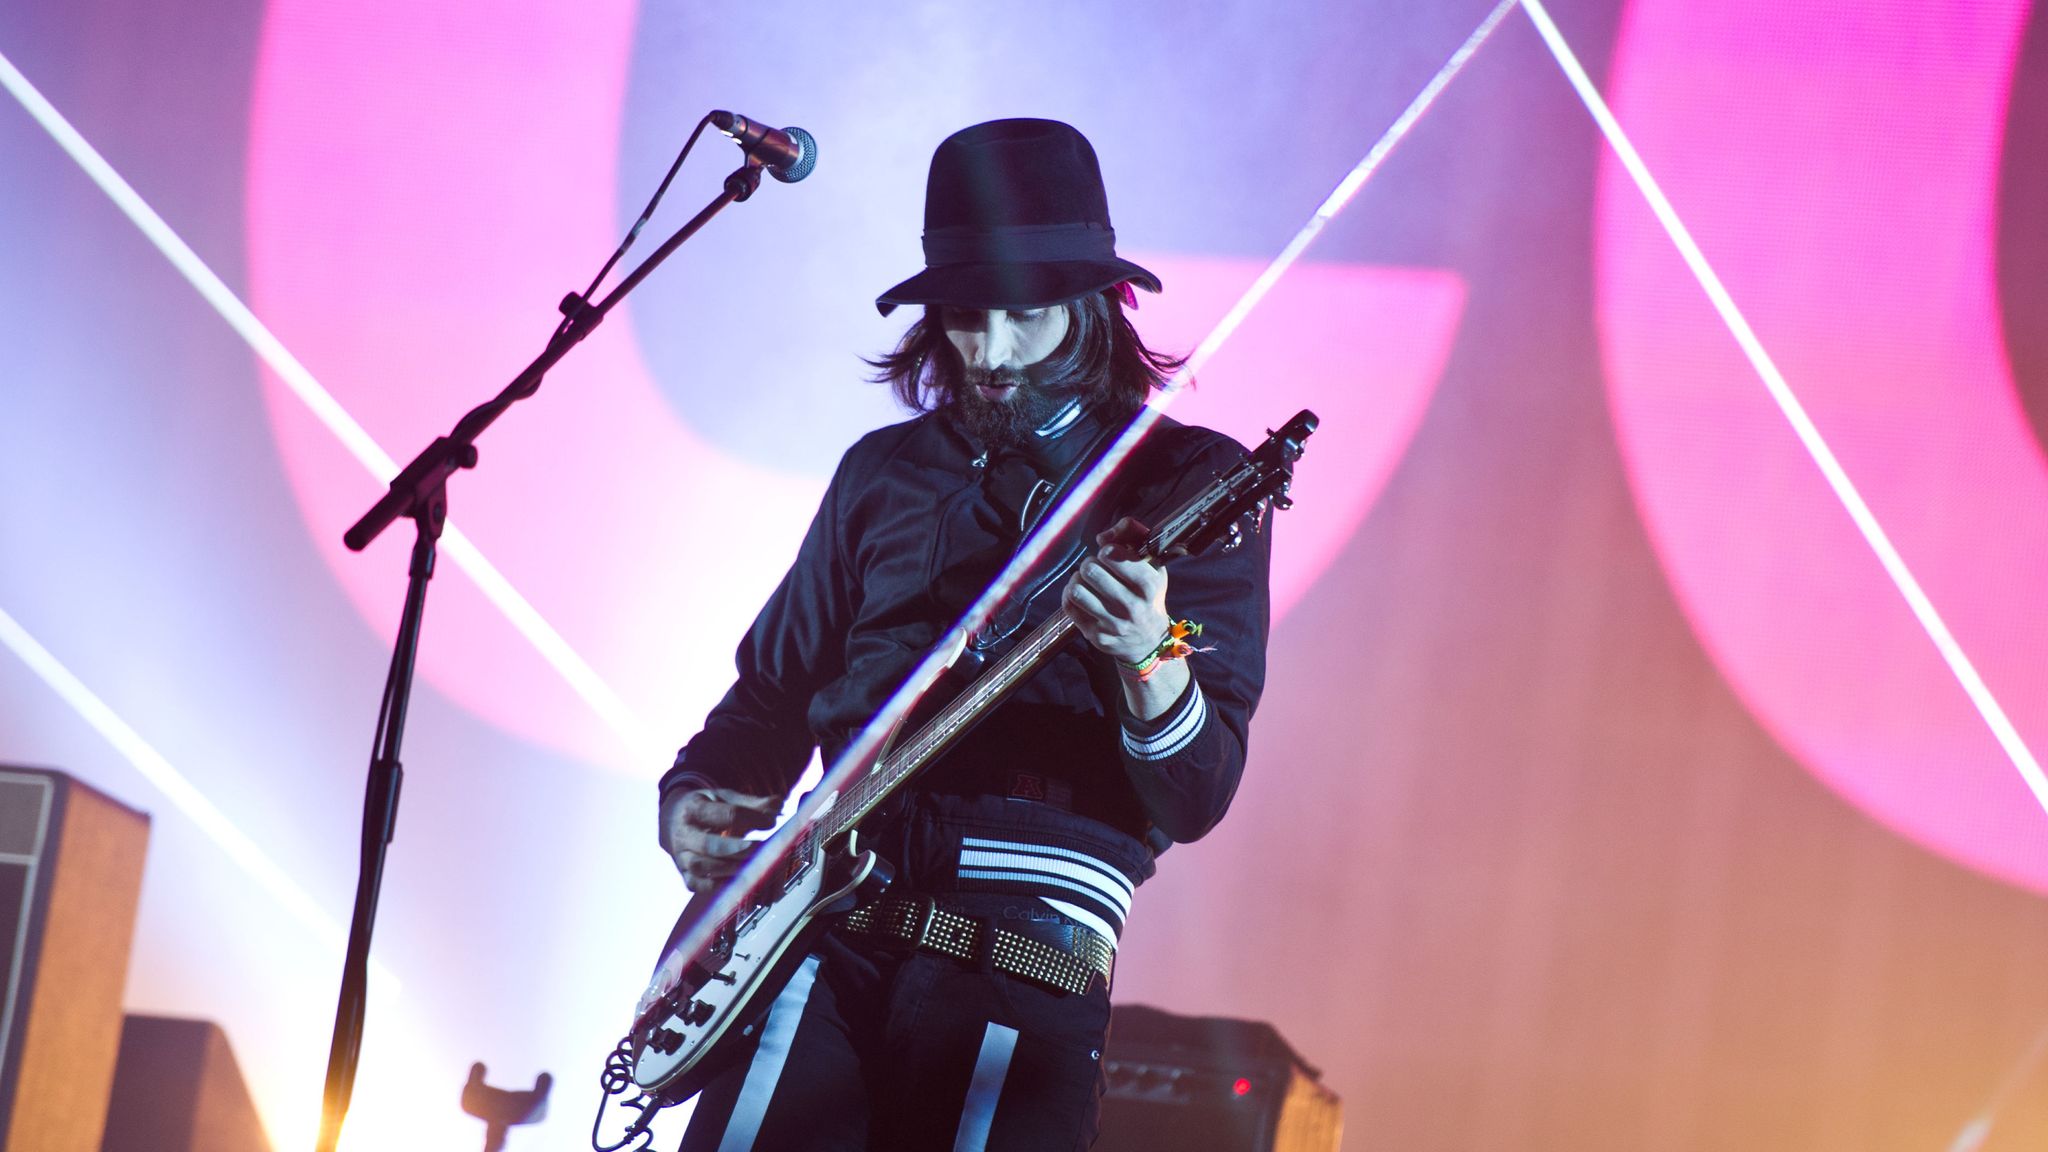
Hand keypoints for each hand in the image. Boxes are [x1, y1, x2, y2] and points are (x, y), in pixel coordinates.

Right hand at [659, 788, 780, 893]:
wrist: (672, 820)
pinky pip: (698, 885)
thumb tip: (778, 804)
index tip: (771, 822)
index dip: (751, 818)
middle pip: (708, 845)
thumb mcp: (724, 798)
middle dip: (736, 848)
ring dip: (729, 868)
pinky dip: (717, 886)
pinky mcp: (684, 875)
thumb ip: (751, 803)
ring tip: (751, 864)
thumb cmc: (705, 808)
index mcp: (694, 808)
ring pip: (701, 867)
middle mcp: (683, 834)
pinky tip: (737, 879)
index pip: (724, 814)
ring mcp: (681, 857)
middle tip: (759, 847)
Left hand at [1063, 516, 1170, 664]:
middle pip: (1091, 570)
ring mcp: (1113, 624)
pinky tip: (1080, 593)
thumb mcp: (1152, 565)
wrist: (1148, 640)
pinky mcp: (1096, 636)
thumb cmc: (1148, 595)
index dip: (1107, 549)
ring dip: (1077, 579)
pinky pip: (1069, 606)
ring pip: (1077, 590)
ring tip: (1086, 580)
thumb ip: (1133, 537)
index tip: (1108, 553)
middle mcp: (1132, 607)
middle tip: (1096, 567)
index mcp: (1148, 586)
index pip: (1115, 557)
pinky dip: (1069, 594)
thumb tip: (1103, 536)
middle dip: (1090, 563)